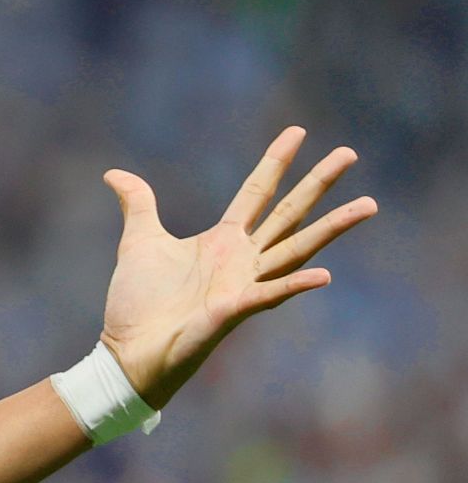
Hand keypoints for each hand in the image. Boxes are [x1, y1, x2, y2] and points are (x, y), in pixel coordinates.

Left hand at [97, 126, 376, 409]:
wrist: (128, 351)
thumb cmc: (138, 302)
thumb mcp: (138, 241)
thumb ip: (137, 204)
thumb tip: (114, 173)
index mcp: (222, 240)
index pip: (257, 192)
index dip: (276, 162)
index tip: (298, 131)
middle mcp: (241, 259)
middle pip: (288, 213)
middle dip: (318, 183)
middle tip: (350, 152)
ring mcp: (243, 285)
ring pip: (296, 250)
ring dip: (332, 228)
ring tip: (368, 204)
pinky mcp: (233, 311)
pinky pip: (270, 295)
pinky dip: (295, 286)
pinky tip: (325, 275)